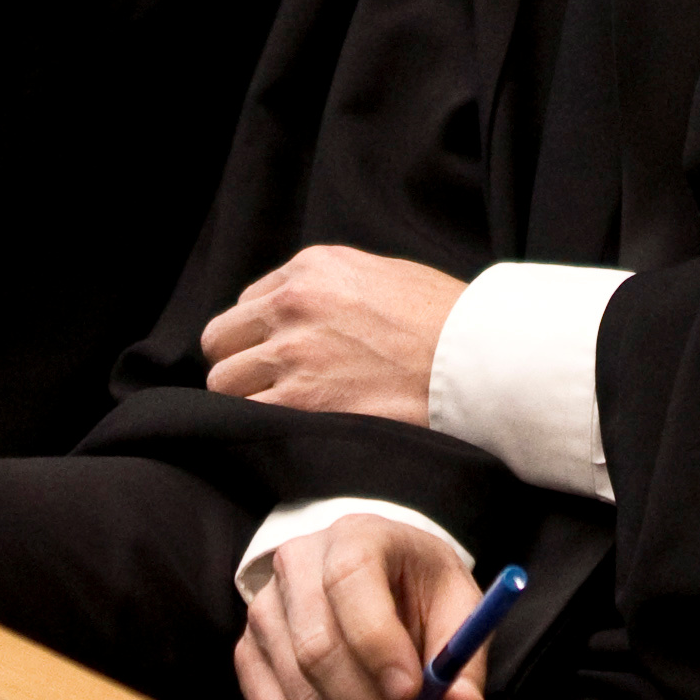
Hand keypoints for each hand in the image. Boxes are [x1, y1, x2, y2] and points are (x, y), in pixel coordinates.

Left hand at [197, 246, 467, 421]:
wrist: (478, 360)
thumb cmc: (445, 321)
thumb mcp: (383, 275)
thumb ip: (333, 288)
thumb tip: (306, 314)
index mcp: (311, 268)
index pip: (247, 303)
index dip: (262, 334)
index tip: (284, 354)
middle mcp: (292, 304)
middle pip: (221, 342)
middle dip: (241, 364)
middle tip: (272, 386)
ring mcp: (292, 354)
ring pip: (224, 384)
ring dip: (247, 400)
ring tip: (285, 412)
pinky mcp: (300, 402)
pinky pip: (247, 418)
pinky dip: (260, 429)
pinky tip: (291, 431)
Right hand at [236, 516, 489, 699]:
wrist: (369, 577)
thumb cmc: (415, 588)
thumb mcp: (456, 602)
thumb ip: (463, 654)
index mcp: (354, 537)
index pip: (349, 581)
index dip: (377, 643)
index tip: (411, 693)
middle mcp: (296, 568)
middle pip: (318, 652)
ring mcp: (263, 614)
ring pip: (300, 699)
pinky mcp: (248, 658)